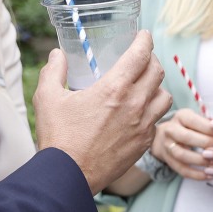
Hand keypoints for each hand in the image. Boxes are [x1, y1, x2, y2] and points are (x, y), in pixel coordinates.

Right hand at [33, 31, 171, 192]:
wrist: (69, 176)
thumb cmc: (58, 137)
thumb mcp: (47, 99)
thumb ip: (54, 72)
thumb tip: (58, 54)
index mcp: (114, 89)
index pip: (141, 54)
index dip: (145, 40)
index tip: (143, 35)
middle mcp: (135, 104)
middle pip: (157, 71)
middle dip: (151, 59)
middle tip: (141, 58)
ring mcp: (143, 125)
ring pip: (164, 96)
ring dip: (156, 86)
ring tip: (145, 85)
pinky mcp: (144, 143)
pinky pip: (158, 120)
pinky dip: (153, 111)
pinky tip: (139, 112)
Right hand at [153, 108, 212, 181]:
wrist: (163, 136)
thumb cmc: (189, 126)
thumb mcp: (197, 119)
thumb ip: (210, 124)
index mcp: (181, 116)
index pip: (195, 121)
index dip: (210, 129)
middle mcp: (171, 130)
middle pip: (187, 138)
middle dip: (206, 143)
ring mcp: (167, 146)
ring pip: (182, 155)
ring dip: (201, 161)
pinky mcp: (168, 161)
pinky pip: (182, 170)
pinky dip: (196, 175)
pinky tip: (210, 175)